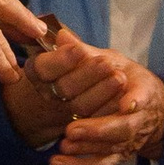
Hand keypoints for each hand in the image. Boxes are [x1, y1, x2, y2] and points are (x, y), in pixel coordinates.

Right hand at [0, 22, 128, 148]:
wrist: (52, 106)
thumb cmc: (59, 74)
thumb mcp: (58, 59)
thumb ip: (65, 48)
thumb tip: (63, 34)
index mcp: (37, 75)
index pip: (44, 68)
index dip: (62, 60)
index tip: (79, 50)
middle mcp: (48, 96)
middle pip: (65, 88)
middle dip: (88, 74)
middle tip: (107, 62)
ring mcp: (63, 114)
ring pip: (81, 107)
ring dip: (102, 92)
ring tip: (120, 77)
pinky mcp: (80, 130)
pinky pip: (94, 123)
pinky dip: (110, 111)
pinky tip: (126, 100)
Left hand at [47, 56, 163, 164]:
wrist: (152, 107)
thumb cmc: (125, 79)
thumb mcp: (112, 61)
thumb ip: (87, 52)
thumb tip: (62, 36)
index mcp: (141, 91)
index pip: (142, 96)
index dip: (136, 100)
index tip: (127, 103)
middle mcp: (138, 119)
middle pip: (124, 129)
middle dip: (99, 130)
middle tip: (72, 129)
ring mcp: (129, 140)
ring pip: (112, 150)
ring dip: (87, 148)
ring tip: (63, 143)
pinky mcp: (118, 156)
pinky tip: (55, 163)